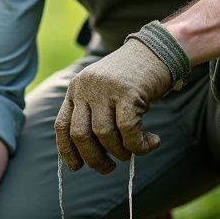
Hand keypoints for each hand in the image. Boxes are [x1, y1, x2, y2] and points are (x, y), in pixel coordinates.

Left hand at [54, 37, 172, 173]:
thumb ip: (94, 113)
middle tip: (108, 168)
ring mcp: (106, 88)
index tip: (76, 167)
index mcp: (76, 89)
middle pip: (80, 134)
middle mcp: (86, 88)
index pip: (62, 125)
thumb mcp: (104, 91)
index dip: (67, 151)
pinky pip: (128, 130)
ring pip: (104, 135)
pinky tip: (151, 143)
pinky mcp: (128, 92)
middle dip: (93, 158)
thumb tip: (90, 153)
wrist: (157, 50)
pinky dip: (139, 144)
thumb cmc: (132, 78)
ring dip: (120, 152)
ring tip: (133, 153)